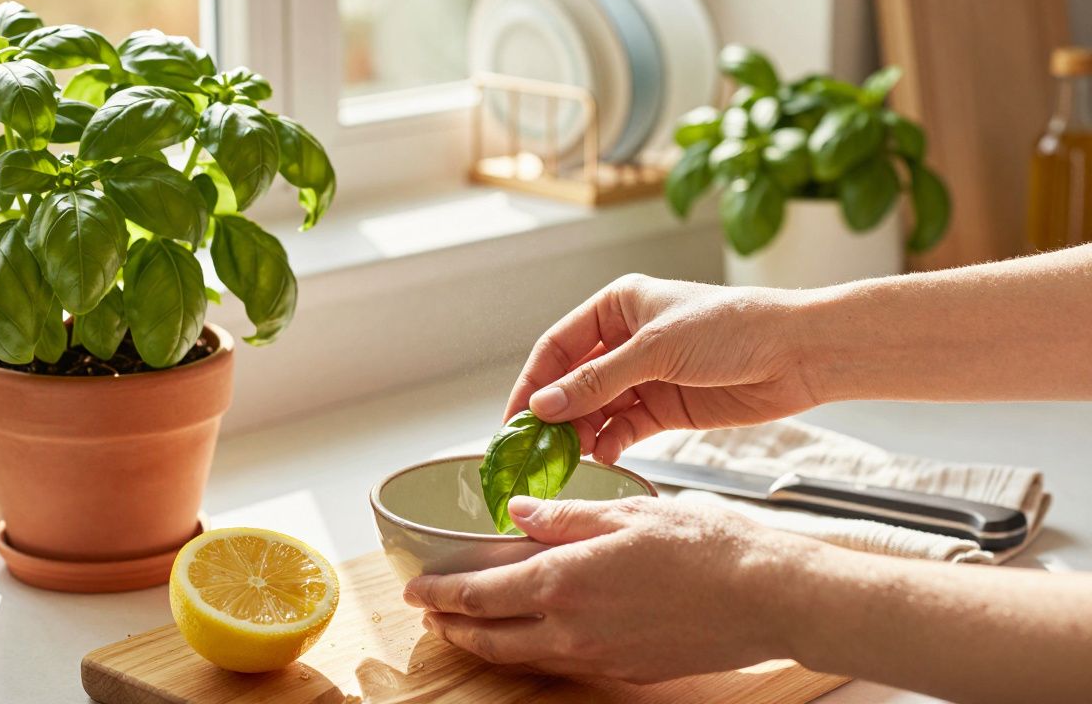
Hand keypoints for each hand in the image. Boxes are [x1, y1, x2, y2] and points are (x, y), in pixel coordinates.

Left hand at [403, 495, 813, 683]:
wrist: (766, 597)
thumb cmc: (705, 547)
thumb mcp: (626, 513)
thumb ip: (563, 515)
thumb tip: (517, 513)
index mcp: (563, 581)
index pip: (479, 596)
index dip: (440, 596)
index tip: (417, 590)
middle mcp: (572, 628)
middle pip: (490, 638)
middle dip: (453, 627)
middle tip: (433, 616)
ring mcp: (598, 656)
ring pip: (523, 658)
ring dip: (488, 644)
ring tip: (471, 629)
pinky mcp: (626, 670)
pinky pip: (563, 663)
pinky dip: (534, 651)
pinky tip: (538, 634)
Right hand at [506, 274, 819, 461]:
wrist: (798, 354)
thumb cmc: (732, 329)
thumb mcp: (656, 349)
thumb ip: (598, 381)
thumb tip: (544, 405)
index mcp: (618, 307)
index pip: (558, 346)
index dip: (533, 382)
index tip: (515, 419)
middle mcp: (626, 341)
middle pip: (573, 381)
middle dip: (554, 414)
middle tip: (535, 449)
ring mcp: (646, 376)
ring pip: (596, 410)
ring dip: (581, 433)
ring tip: (568, 459)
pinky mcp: (666, 408)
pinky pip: (624, 429)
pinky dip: (610, 445)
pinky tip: (602, 458)